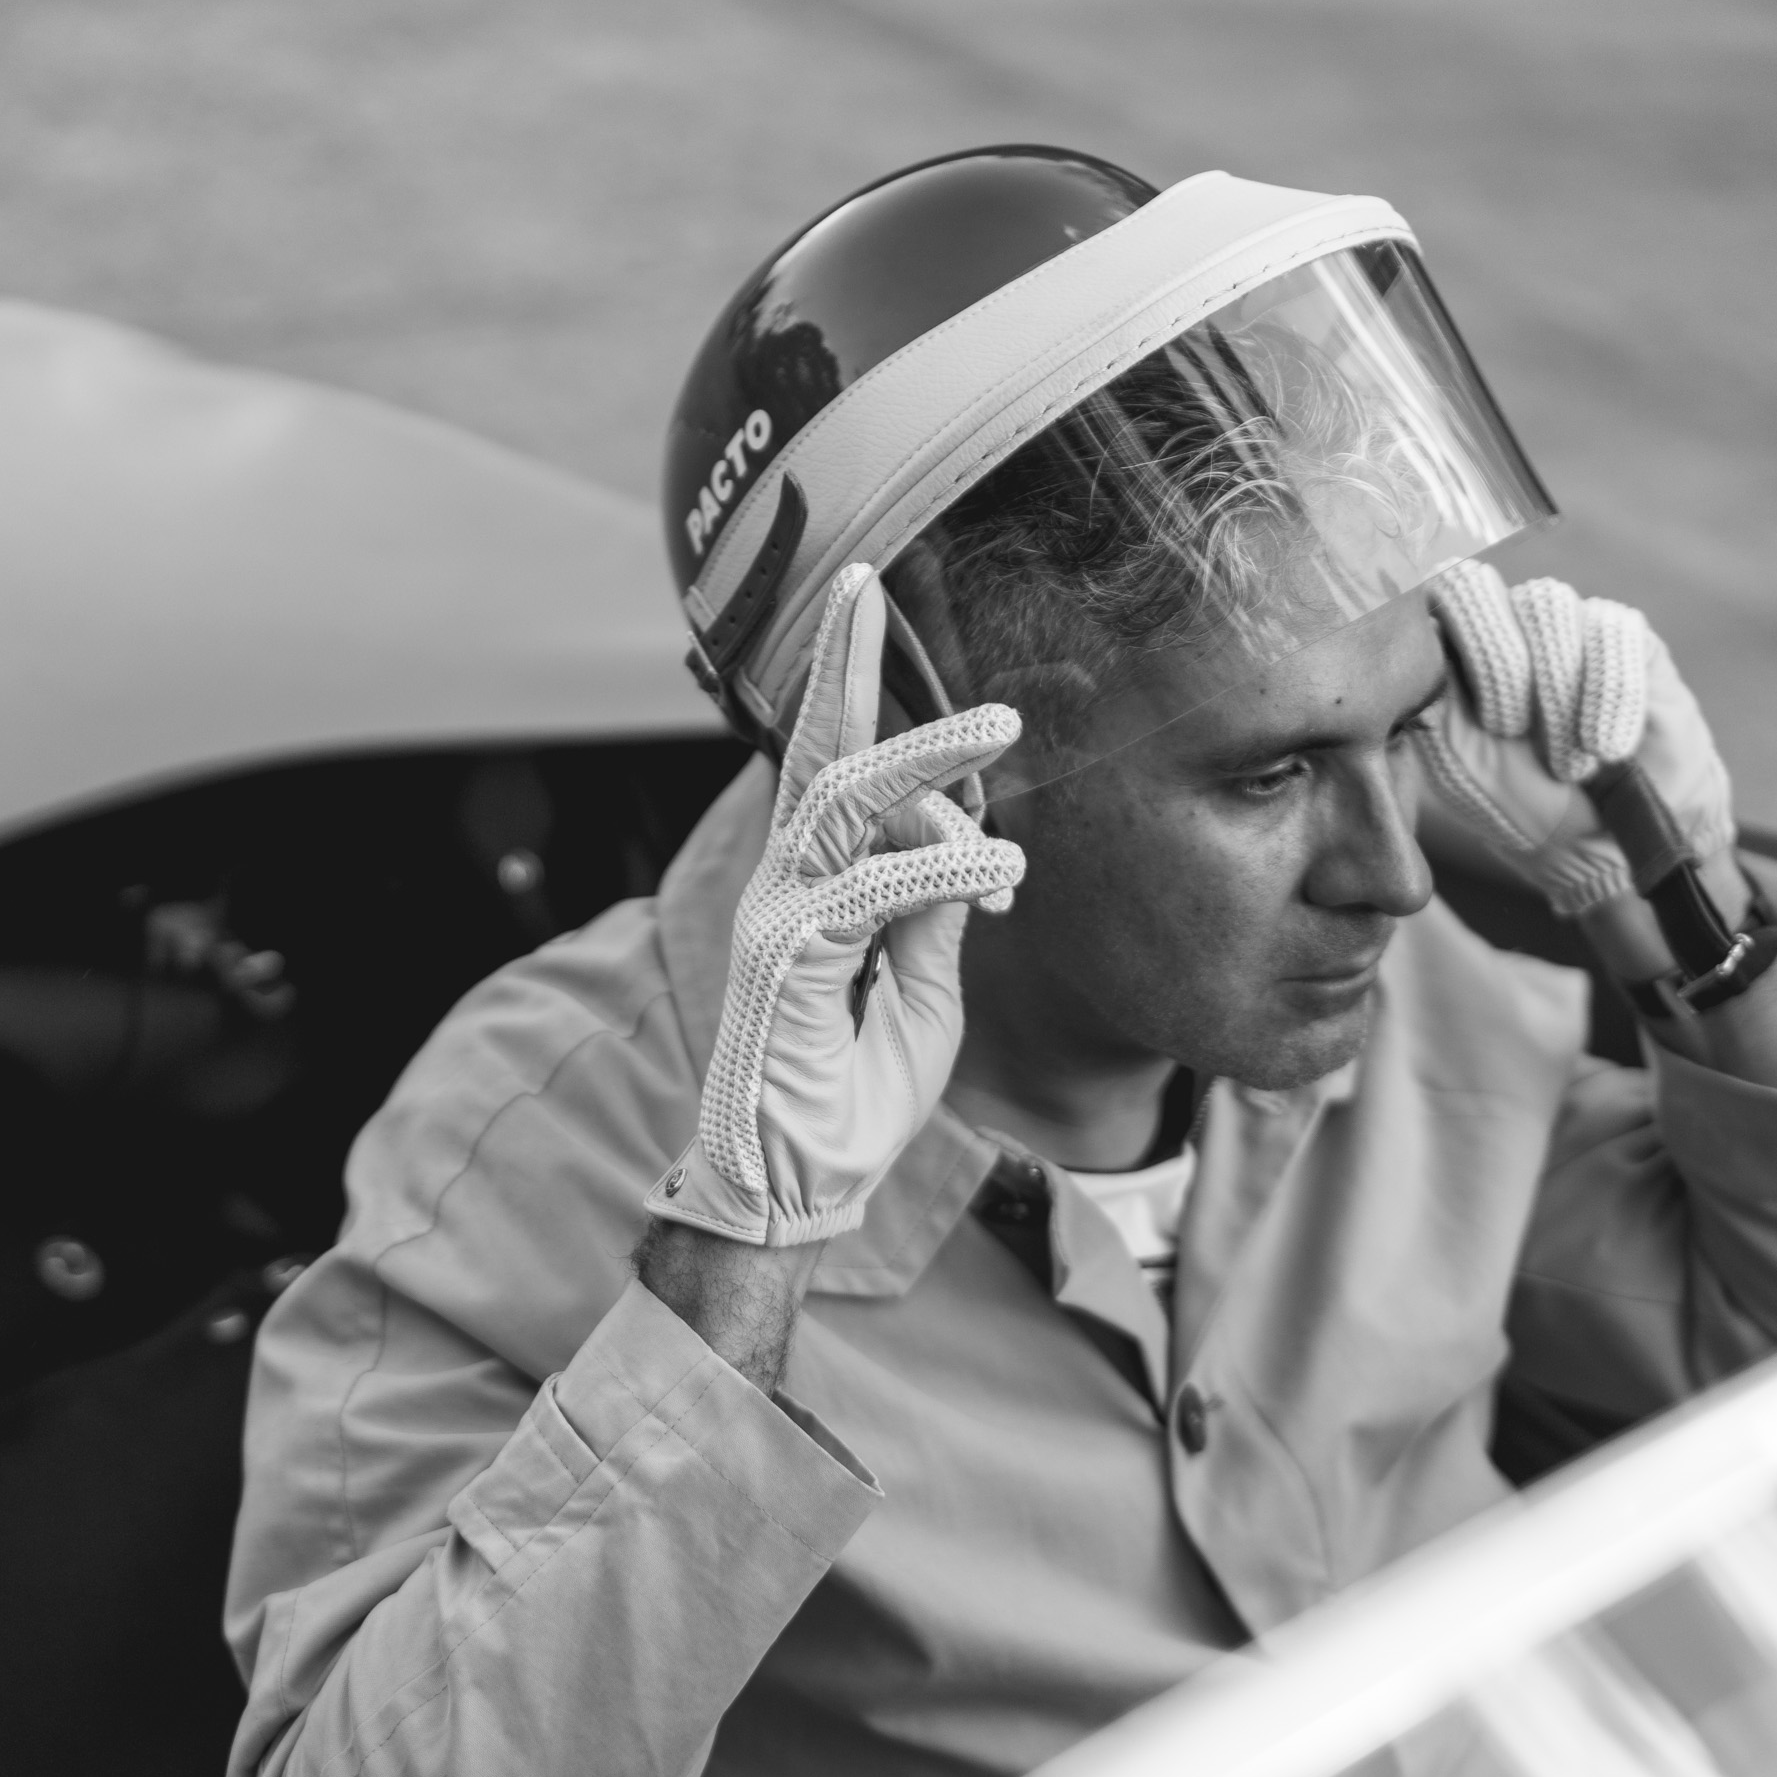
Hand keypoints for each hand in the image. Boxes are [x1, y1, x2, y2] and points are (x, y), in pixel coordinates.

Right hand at [647, 563, 1024, 1246]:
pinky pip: (871, 886)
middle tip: (875, 583)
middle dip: (843, 661)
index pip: (833, 769)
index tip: (915, 654)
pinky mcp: (783, 956)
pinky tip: (999, 874)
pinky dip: (940, 869)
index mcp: (812, 887)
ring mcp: (776, 915)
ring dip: (925, 756)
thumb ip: (935, 919)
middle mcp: (783, 885)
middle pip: (813, 749)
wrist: (793, 1192)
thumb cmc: (850, 1103)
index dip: (864, 700)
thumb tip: (971, 847)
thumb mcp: (922, 998)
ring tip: (1001, 727)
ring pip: (844, 798)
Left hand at [1412, 562, 1734, 917]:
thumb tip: (1423, 644)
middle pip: (1479, 587)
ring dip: (1554, 696)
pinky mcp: (1630, 638)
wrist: (1606, 841)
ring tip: (1569, 763)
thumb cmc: (1523, 806)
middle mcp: (1506, 622)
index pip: (1428, 594)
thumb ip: (1433, 705)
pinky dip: (1609, 697)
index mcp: (1453, 649)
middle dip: (1495, 668)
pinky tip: (1607, 749)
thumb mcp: (1462, 767)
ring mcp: (1568, 623)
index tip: (1465, 712)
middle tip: (1512, 732)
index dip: (1443, 644)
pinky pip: (1614, 631)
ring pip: (1548, 606)